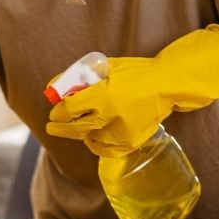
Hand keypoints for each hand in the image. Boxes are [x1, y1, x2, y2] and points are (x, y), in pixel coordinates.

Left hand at [45, 25, 218, 156]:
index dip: (57, 112)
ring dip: (80, 134)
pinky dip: (96, 145)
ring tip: (78, 127)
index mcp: (103, 94)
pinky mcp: (131, 141)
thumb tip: (53, 88)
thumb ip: (79, 78)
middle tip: (51, 127)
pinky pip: (106, 150)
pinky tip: (92, 138)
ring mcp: (122, 130)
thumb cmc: (133, 72)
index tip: (53, 112)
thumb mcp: (104, 67)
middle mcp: (111, 115)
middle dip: (59, 128)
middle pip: (76, 128)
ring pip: (90, 139)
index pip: (69, 109)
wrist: (166, 84)